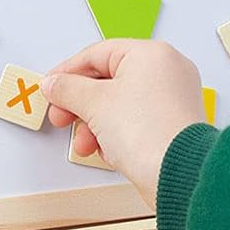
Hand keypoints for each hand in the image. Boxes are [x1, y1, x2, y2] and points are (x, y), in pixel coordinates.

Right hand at [40, 40, 205, 206]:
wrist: (179, 175)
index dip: (68, 71)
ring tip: (86, 143)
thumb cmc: (150, 133)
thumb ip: (68, 89)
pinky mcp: (171, 126)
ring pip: (119, 105)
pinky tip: (108, 151)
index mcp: (152, 55)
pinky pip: (134, 123)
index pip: (98, 54)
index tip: (51, 87)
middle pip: (107, 81)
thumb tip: (55, 84)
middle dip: (80, 105)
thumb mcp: (94, 103)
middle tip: (62, 117)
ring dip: (94, 125)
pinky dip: (115, 135)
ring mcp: (171, 100)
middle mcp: (166, 72)